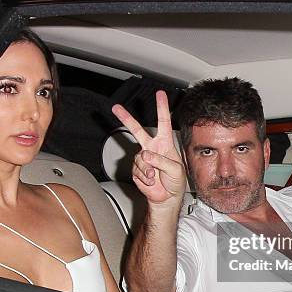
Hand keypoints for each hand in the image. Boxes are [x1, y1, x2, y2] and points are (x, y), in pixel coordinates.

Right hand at [112, 90, 185, 204]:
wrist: (166, 198)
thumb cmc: (175, 182)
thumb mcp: (175, 169)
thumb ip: (162, 160)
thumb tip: (146, 155)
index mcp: (164, 143)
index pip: (163, 122)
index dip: (162, 107)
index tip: (159, 94)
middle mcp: (152, 148)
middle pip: (137, 130)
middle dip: (126, 118)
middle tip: (116, 108)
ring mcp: (143, 158)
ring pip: (140, 158)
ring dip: (148, 169)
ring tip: (156, 176)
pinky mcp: (136, 169)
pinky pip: (137, 170)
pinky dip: (145, 177)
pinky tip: (151, 181)